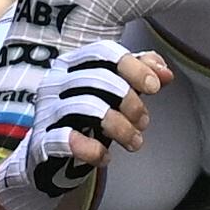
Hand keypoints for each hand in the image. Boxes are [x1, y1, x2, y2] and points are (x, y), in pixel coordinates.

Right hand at [0, 40, 172, 209]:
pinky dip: (94, 150)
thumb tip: (167, 74)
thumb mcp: (114, 94)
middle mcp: (55, 81)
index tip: (156, 87)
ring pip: (87, 107)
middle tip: (144, 122)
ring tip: (135, 143)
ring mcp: (46, 110)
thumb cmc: (85, 119)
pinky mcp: (42, 140)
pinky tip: (106, 157)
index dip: (134, 67)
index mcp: (72, 63)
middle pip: (98, 78)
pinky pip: (68, 139)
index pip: (103, 52)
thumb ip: (139, 78)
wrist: (49, 158)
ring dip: (121, 128)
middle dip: (131, 101)